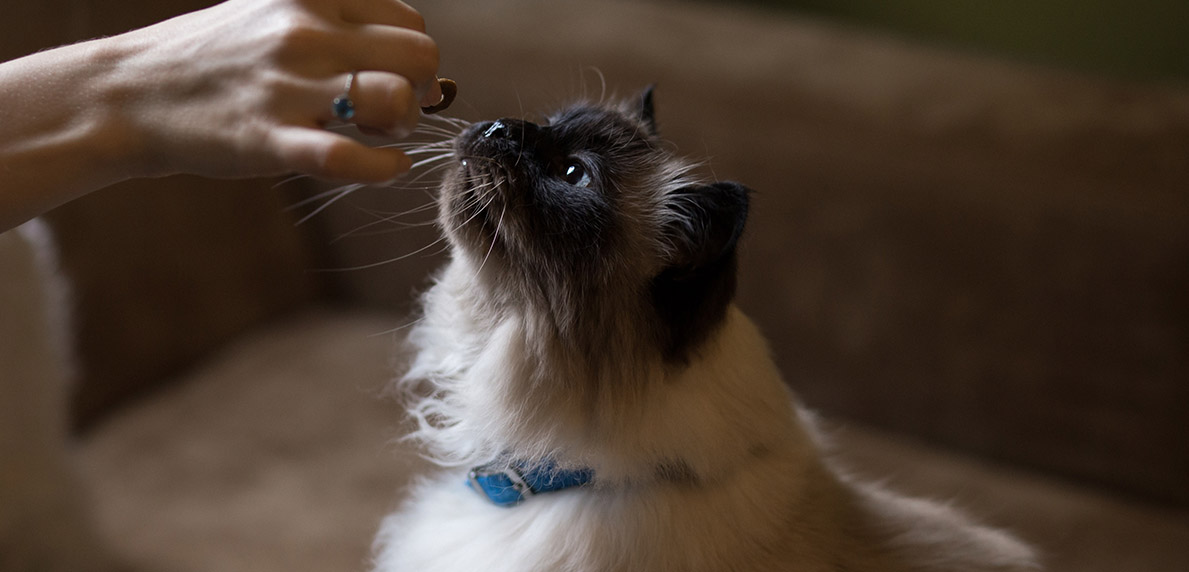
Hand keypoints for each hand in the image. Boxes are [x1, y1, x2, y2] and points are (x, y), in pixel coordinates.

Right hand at [104, 0, 440, 181]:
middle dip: (419, 89)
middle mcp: (304, 32)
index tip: (392, 78)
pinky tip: (385, 166)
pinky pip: (349, 158)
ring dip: (401, 124)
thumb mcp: (273, 13)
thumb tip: (423, 71)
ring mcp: (287, 86)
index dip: (413, 58)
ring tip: (374, 132)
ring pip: (395, 97)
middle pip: (419, 55)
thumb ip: (341, 29)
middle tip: (388, 110)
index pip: (410, 21)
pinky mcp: (269, 139)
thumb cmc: (214, 58)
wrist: (129, 93)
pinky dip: (383, 168)